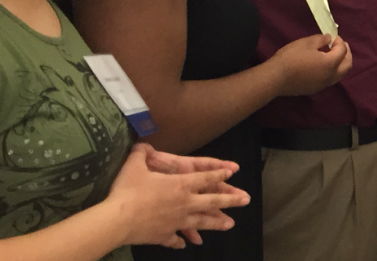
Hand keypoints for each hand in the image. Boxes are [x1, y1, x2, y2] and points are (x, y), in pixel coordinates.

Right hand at [107, 143, 249, 248]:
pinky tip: (187, 244)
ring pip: (202, 222)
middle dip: (231, 199)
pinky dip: (181, 241)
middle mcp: (185, 203)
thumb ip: (141, 154)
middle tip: (246, 200)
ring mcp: (177, 221)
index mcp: (181, 184)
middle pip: (213, 201)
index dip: (219, 174)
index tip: (232, 172)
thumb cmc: (128, 190)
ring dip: (216, 223)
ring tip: (230, 224)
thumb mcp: (134, 165)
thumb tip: (142, 145)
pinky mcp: (165, 236)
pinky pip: (176, 239)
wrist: (118, 219)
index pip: (205, 177)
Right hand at [271, 34, 352, 96]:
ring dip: (340, 64)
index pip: (342, 51)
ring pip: (340, 75)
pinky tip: (323, 65)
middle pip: (347, 65)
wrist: (275, 78)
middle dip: (347, 54)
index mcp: (330, 63)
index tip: (333, 37)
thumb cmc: (291, 57)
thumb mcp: (306, 43)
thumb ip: (321, 40)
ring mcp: (323, 85)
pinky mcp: (315, 90)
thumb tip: (329, 39)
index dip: (340, 42)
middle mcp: (330, 76)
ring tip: (334, 55)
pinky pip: (330, 80)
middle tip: (341, 45)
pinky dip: (332, 71)